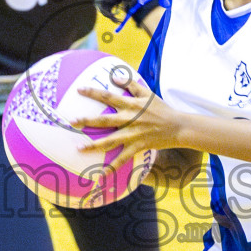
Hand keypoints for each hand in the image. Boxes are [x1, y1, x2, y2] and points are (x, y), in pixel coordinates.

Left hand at [70, 73, 186, 170]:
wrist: (177, 127)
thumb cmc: (161, 109)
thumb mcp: (147, 93)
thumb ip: (131, 83)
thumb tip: (114, 76)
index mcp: (131, 105)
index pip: (109, 96)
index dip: (93, 92)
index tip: (79, 90)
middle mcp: (129, 119)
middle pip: (104, 120)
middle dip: (87, 121)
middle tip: (72, 122)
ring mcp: (133, 134)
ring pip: (110, 141)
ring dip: (93, 146)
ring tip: (78, 149)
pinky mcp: (138, 147)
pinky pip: (122, 159)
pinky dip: (112, 168)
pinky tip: (101, 175)